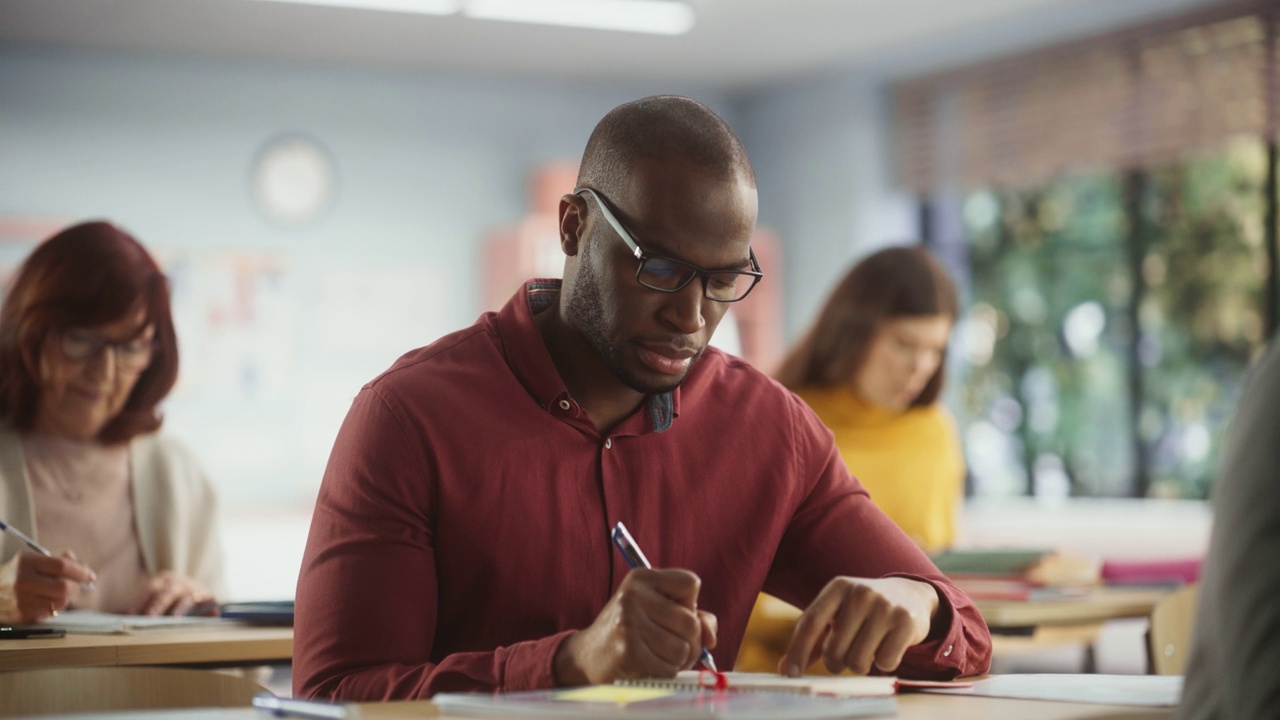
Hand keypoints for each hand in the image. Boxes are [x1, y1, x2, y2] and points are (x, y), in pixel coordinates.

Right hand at [14, 549, 95, 621]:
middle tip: (78, 586)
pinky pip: (50, 613)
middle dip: (76, 587)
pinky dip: (54, 607)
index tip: (90, 576)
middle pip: (63, 587)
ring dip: (66, 598)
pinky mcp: (22, 615)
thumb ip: (60, 559)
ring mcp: (21, 600)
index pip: (62, 566)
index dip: (81, 571)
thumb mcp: (35, 558)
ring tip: (60, 593)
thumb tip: (85, 569)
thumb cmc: (19, 573)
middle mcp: (22, 581)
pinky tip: (48, 601)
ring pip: (59, 602)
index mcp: (27, 562)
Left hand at [128, 571, 216, 615]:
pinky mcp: (209, 597)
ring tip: (174, 618)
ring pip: (186, 598)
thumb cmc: (173, 598)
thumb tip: (120, 618)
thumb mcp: (157, 598)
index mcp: (163, 580)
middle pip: (167, 592)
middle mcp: (179, 583)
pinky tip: (208, 614)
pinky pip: (209, 602)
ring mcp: (195, 589)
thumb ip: (141, 608)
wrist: (199, 591)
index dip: (140, 601)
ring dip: (180, 609)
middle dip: (158, 604)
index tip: (130, 615)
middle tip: (150, 616)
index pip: (150, 589)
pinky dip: (209, 608)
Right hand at [554, 568, 716, 685]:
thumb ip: (694, 616)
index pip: (691, 582)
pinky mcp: (627, 651)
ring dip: (679, 660)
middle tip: (672, 644)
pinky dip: (666, 672)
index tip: (673, 612)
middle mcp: (633, 595)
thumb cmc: (632, 631)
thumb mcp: (657, 610)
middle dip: (690, 641)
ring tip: (660, 655)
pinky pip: (669, 668)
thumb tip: (710, 637)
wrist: (588, 656)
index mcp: (641, 577)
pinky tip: (649, 666)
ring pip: (683, 648)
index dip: (690, 603)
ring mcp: (628, 623)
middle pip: (691, 622)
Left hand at [781, 576, 938, 676]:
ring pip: (858, 661)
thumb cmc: (863, 610)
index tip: (790, 673)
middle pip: (834, 650)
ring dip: (859, 666)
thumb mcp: (837, 613)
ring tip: (866, 650)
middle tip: (844, 656)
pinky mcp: (906, 622)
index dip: (798, 650)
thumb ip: (813, 639)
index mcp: (838, 587)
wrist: (910, 595)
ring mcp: (885, 606)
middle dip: (836, 663)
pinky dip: (883, 663)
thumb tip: (785, 669)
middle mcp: (861, 593)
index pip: (811, 622)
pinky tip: (887, 646)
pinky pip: (885, 663)